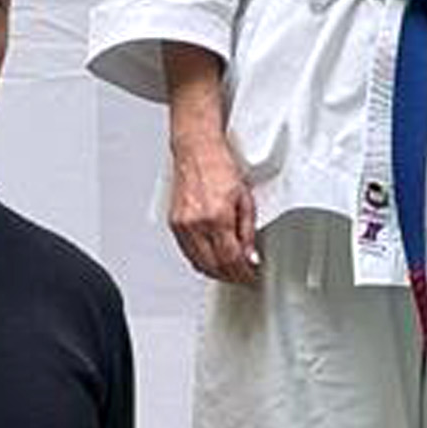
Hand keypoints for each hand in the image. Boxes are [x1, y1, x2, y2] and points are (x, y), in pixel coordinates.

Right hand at [161, 40, 259, 281]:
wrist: (196, 150)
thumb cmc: (220, 167)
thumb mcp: (245, 199)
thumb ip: (247, 231)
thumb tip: (250, 256)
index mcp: (216, 217)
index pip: (231, 259)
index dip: (243, 274)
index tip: (252, 277)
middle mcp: (196, 224)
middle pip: (214, 266)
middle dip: (231, 276)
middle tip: (244, 277)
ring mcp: (182, 225)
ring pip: (199, 263)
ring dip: (216, 272)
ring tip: (231, 271)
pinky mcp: (174, 224)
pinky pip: (188, 253)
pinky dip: (201, 261)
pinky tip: (212, 260)